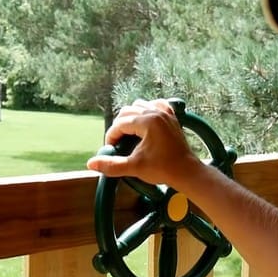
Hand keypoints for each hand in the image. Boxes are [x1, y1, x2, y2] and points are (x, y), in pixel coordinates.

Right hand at [86, 99, 203, 187]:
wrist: (186, 171)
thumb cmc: (163, 169)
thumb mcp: (134, 167)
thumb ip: (112, 165)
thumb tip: (91, 163)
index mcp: (147, 121)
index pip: (120, 124)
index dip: (111, 136)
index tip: (110, 149)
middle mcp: (156, 112)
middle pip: (127, 111)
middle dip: (119, 126)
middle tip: (118, 143)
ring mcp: (165, 113)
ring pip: (140, 105)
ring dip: (131, 117)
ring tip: (128, 134)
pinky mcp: (171, 117)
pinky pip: (156, 105)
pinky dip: (148, 110)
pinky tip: (145, 122)